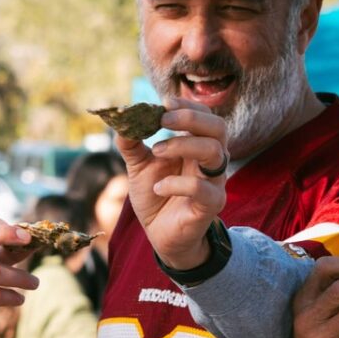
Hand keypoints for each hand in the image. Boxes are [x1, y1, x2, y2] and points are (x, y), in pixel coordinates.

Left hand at [116, 97, 228, 269]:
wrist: (160, 234)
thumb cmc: (156, 195)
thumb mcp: (138, 166)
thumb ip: (130, 143)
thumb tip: (120, 119)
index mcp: (196, 146)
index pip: (205, 116)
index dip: (188, 106)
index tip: (164, 103)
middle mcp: (210, 161)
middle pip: (218, 128)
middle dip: (191, 118)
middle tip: (163, 121)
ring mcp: (214, 182)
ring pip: (215, 152)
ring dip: (182, 146)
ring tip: (156, 152)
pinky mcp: (210, 205)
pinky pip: (203, 189)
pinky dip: (178, 184)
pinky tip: (158, 187)